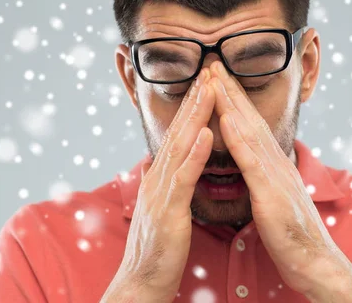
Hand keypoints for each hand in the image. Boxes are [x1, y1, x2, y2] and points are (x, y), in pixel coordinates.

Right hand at [101, 68, 215, 302]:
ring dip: (195, 115)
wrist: (141, 282)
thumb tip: (158, 165)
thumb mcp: (159, 208)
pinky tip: (206, 133)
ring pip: (180, 146)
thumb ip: (160, 184)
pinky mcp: (168, 211)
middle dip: (194, 99)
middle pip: (178, 131)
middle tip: (209, 70)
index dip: (192, 107)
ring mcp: (160, 192)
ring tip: (209, 88)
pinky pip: (184, 178)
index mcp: (160, 177)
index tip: (206, 83)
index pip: (179, 135)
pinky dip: (195, 153)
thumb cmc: (157, 248)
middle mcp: (157, 178)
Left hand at [207, 61, 351, 299]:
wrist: (314, 261)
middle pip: (249, 118)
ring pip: (250, 131)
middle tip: (212, 62)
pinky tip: (226, 119)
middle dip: (230, 89)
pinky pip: (252, 162)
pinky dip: (238, 138)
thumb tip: (252, 162)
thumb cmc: (292, 234)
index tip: (217, 78)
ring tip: (215, 78)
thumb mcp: (275, 197)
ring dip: (231, 102)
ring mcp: (275, 175)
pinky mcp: (272, 193)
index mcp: (273, 163)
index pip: (250, 124)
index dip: (233, 99)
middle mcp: (276, 161)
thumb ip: (264, 175)